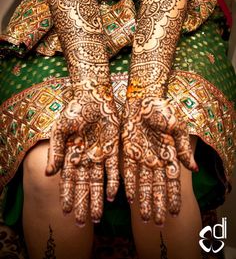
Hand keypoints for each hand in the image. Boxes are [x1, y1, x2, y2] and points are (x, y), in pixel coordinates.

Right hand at [46, 80, 119, 225]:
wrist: (94, 96)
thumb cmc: (74, 110)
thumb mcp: (61, 129)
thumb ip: (56, 150)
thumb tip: (49, 173)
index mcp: (72, 154)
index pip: (69, 179)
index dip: (67, 195)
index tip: (65, 211)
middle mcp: (86, 157)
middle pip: (84, 185)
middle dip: (83, 203)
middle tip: (82, 223)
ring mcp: (100, 154)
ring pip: (99, 181)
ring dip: (98, 198)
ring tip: (97, 217)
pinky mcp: (114, 148)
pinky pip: (114, 168)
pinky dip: (113, 181)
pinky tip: (113, 196)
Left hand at [122, 97, 197, 225]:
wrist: (143, 98)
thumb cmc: (163, 110)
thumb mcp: (177, 127)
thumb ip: (183, 147)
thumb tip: (193, 168)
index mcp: (169, 154)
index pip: (172, 181)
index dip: (174, 196)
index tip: (175, 212)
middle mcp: (155, 159)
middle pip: (157, 187)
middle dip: (158, 204)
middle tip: (159, 223)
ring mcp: (141, 157)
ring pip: (143, 183)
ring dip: (143, 200)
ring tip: (144, 218)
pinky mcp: (127, 152)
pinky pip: (128, 172)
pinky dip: (129, 185)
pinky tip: (129, 199)